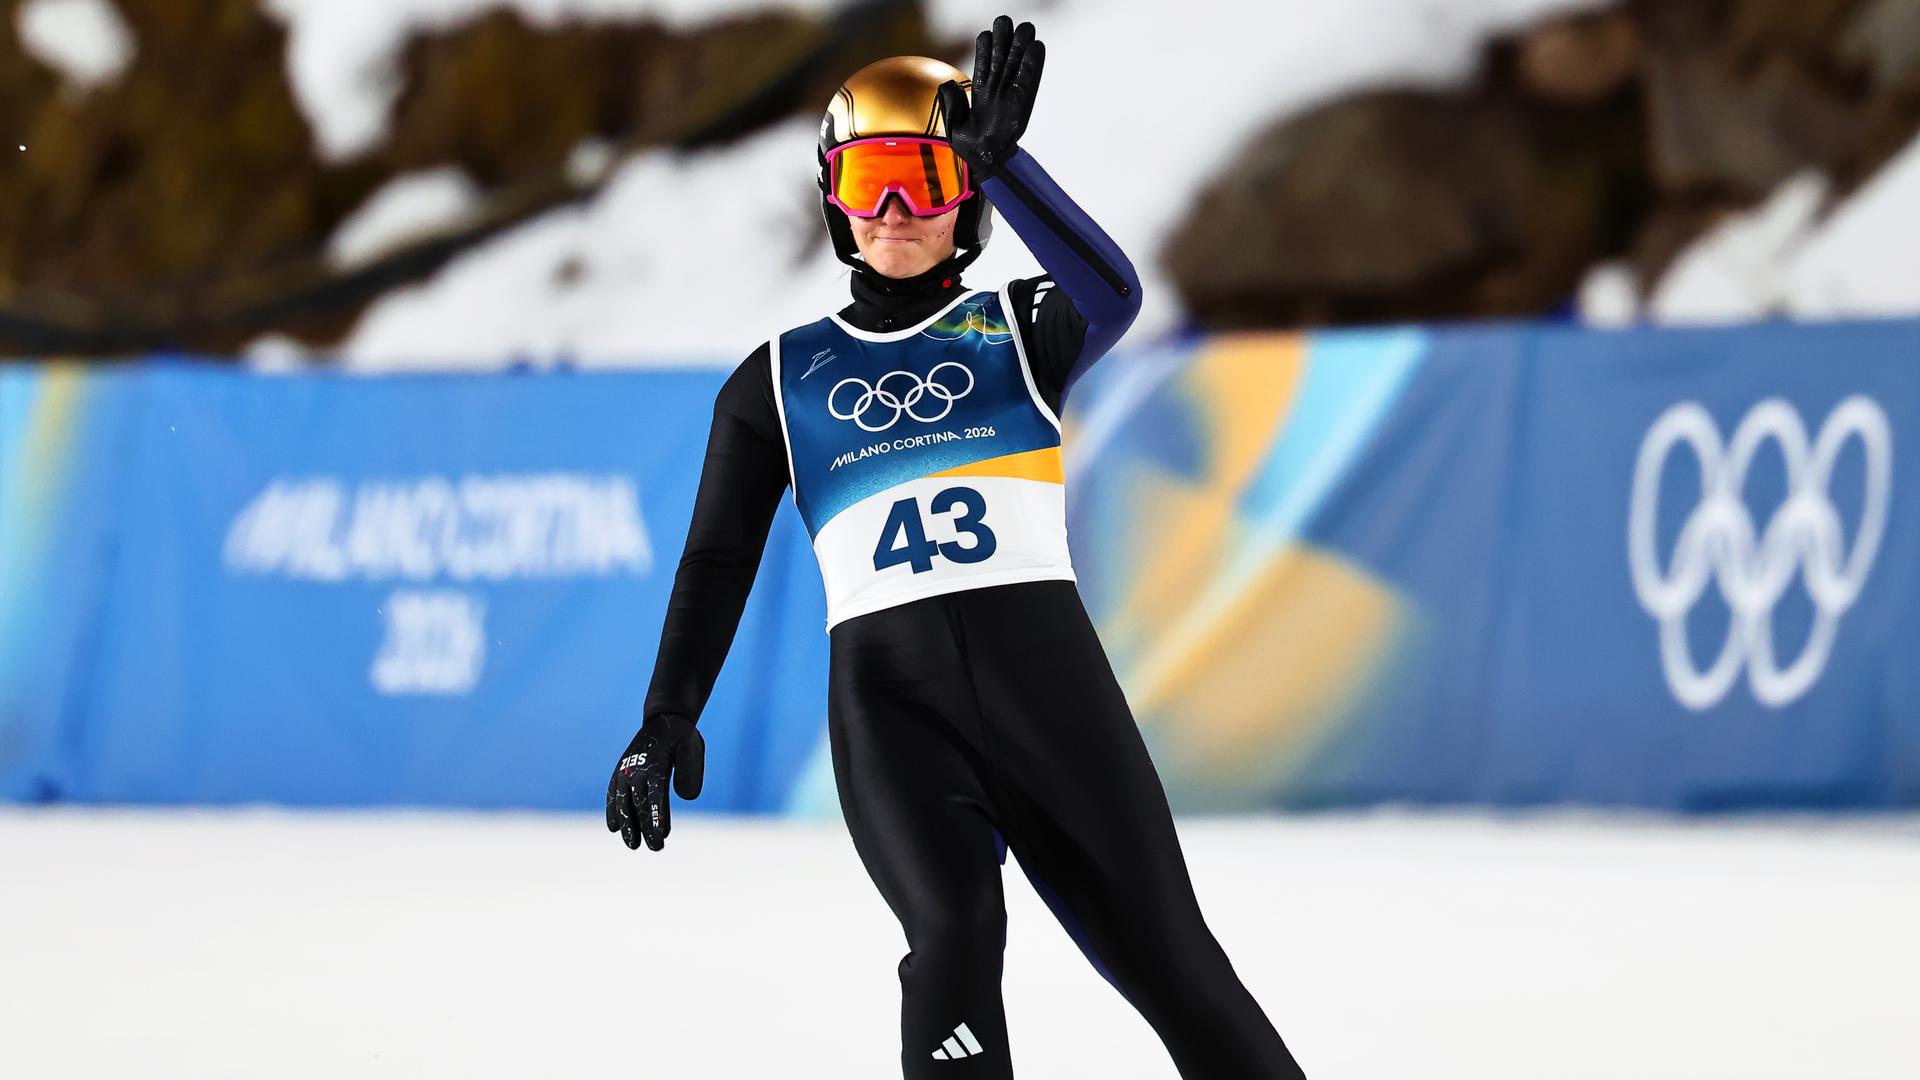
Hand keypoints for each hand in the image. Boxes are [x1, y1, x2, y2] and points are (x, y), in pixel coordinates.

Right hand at [605, 713, 704, 850]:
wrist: (662, 719)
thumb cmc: (681, 737)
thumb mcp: (692, 747)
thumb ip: (689, 770)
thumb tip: (687, 798)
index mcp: (656, 763)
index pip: (656, 794)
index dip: (658, 816)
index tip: (661, 835)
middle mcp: (637, 767)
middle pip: (639, 803)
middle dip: (646, 828)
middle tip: (656, 848)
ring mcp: (626, 769)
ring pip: (623, 801)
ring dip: (627, 824)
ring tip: (633, 845)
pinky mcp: (620, 771)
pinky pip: (613, 793)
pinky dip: (612, 810)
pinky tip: (614, 828)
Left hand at [937, 15, 1045, 177]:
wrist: (985, 164)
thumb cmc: (968, 149)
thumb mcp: (952, 126)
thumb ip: (950, 104)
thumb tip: (948, 84)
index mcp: (981, 95)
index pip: (983, 66)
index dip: (985, 49)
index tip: (987, 33)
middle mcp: (996, 93)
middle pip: (1001, 61)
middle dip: (1004, 41)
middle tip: (1007, 21)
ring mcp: (1009, 97)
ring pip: (1014, 67)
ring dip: (1019, 47)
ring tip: (1025, 27)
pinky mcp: (1021, 105)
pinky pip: (1026, 82)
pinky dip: (1031, 65)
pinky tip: (1037, 48)